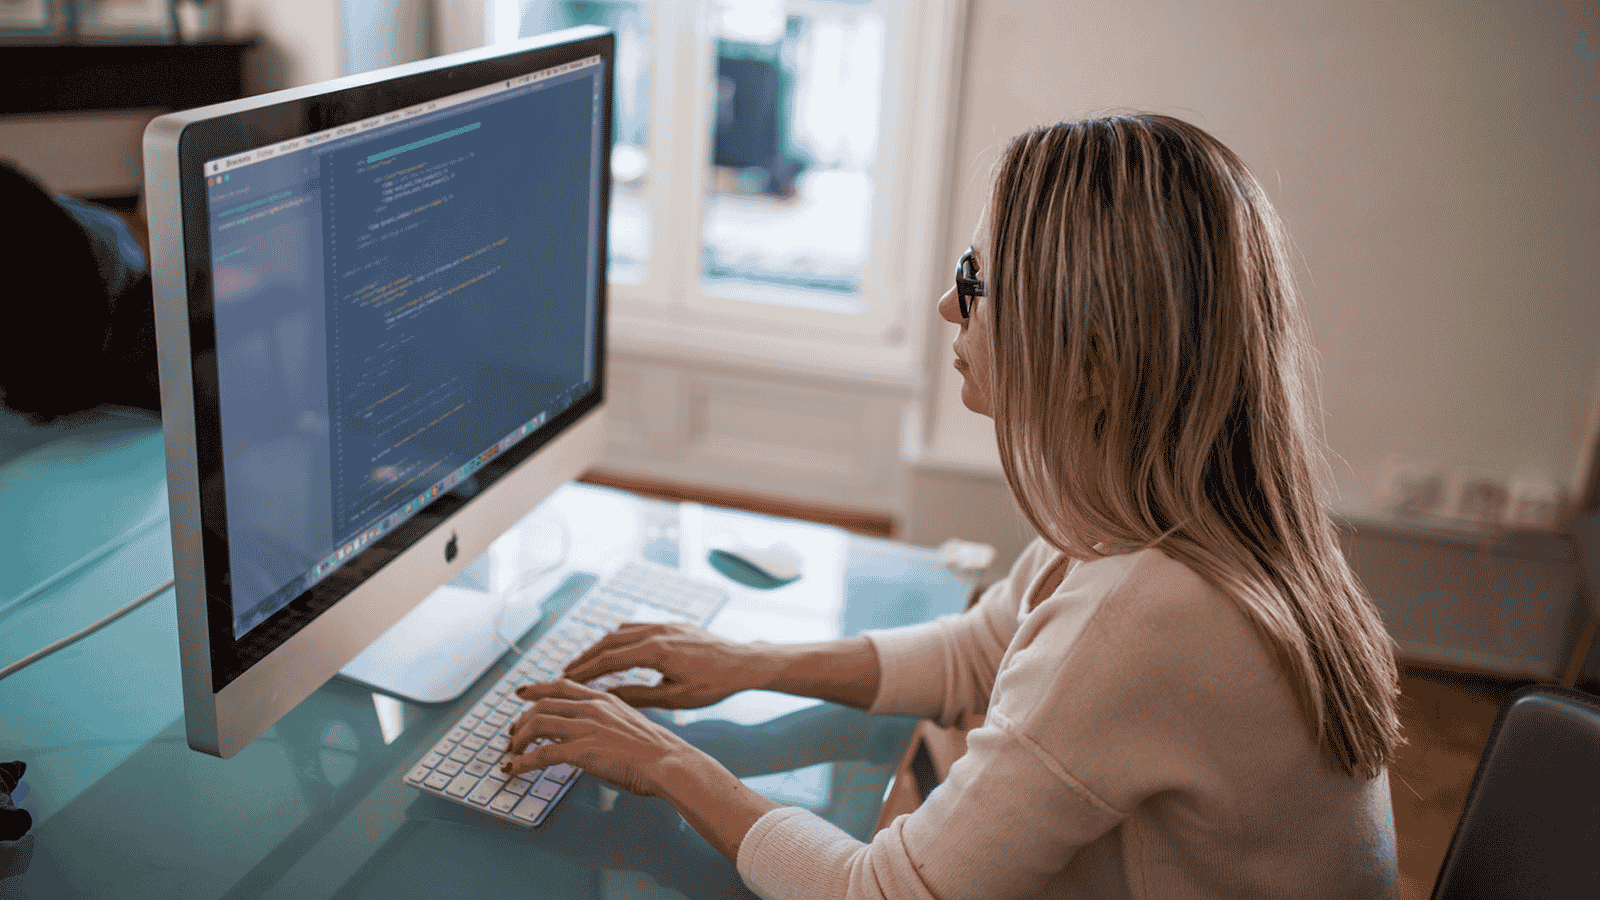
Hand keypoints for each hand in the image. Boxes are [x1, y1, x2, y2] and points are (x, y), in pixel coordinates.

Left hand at [504, 678, 703, 796]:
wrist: (667, 761)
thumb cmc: (655, 750)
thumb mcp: (629, 723)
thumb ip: (606, 722)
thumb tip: (590, 733)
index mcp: (604, 699)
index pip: (562, 686)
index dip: (537, 688)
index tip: (522, 692)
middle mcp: (592, 708)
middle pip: (543, 704)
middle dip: (522, 718)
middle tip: (512, 733)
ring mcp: (586, 727)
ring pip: (538, 724)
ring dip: (519, 739)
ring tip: (511, 752)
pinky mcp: (582, 750)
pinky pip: (542, 754)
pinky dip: (522, 762)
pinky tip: (513, 769)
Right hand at [562, 622, 766, 709]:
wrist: (744, 662)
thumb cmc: (714, 685)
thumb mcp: (675, 698)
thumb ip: (638, 695)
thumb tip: (607, 697)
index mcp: (657, 650)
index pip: (610, 658)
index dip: (585, 670)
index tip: (566, 679)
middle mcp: (658, 631)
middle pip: (610, 640)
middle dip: (586, 656)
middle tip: (566, 671)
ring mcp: (666, 625)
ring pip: (623, 630)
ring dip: (601, 645)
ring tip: (585, 661)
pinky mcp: (673, 624)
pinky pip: (639, 626)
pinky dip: (620, 636)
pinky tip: (615, 647)